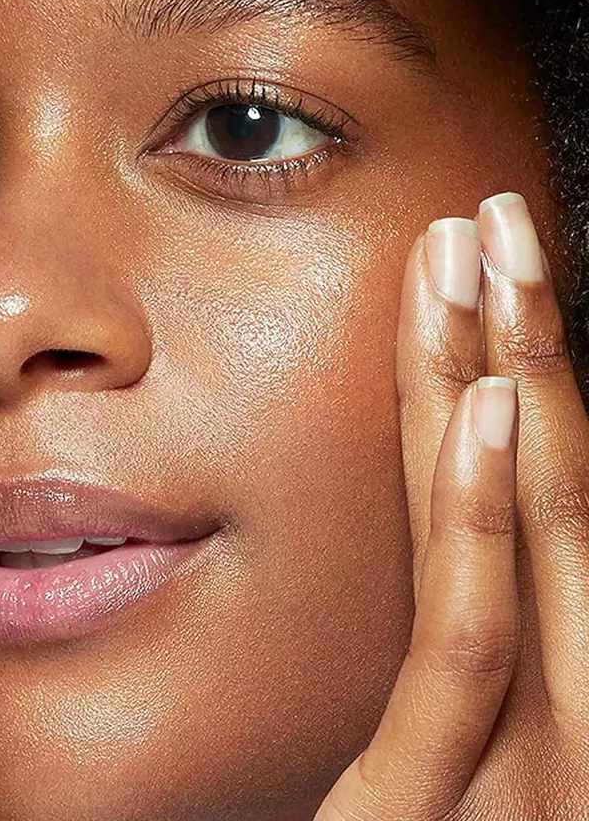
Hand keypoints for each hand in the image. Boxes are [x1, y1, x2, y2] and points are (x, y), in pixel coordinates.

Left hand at [314, 191, 588, 819]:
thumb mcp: (428, 760)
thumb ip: (440, 668)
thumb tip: (443, 526)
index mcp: (527, 689)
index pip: (512, 503)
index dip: (504, 374)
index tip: (477, 272)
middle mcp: (555, 712)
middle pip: (535, 490)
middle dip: (522, 344)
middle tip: (492, 221)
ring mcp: (534, 762)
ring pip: (526, 538)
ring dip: (515, 386)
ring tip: (493, 260)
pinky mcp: (464, 808)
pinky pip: (476, 645)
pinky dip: (499, 523)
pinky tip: (506, 408)